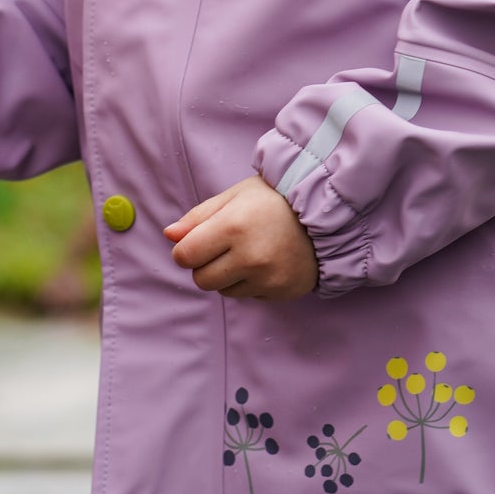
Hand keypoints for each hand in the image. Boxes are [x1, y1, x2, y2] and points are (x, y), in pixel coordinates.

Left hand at [165, 175, 318, 300]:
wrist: (324, 213)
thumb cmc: (274, 199)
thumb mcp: (234, 196)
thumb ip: (198, 217)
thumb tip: (170, 236)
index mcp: (232, 227)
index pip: (185, 256)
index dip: (185, 249)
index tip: (196, 241)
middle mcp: (250, 257)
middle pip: (201, 279)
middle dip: (204, 265)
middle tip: (223, 247)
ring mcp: (267, 278)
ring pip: (224, 291)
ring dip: (227, 276)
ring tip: (248, 252)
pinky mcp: (280, 292)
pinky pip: (248, 296)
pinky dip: (250, 283)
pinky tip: (265, 262)